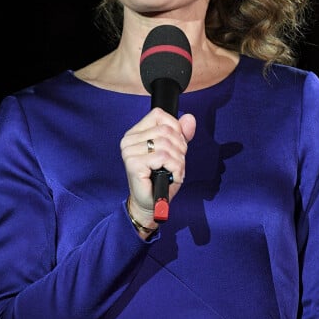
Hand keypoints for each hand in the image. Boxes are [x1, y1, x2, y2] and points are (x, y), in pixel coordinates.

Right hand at [120, 108, 196, 225]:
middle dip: (179, 148)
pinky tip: (172, 177)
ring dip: (178, 160)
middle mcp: (129, 139)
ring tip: (174, 171)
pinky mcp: (133, 163)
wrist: (151, 203)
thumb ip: (181, 134)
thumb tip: (190, 118)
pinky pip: (163, 157)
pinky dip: (175, 168)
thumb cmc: (160, 179)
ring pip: (166, 144)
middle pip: (166, 130)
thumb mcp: (174, 152)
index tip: (176, 146)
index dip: (175, 128)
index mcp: (136, 133)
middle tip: (176, 164)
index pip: (159, 115)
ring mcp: (129, 151)